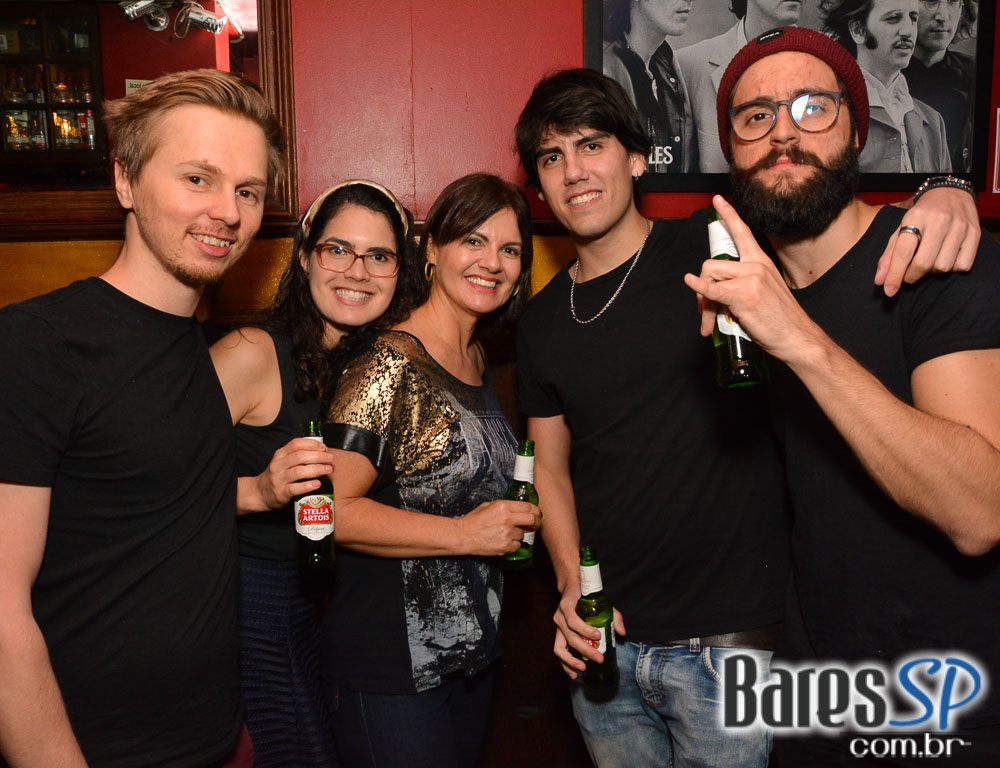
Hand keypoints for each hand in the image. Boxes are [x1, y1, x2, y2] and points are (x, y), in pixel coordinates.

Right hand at [253, 437, 332, 510]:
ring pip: (299, 471)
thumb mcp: (283, 462)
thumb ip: (298, 456)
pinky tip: (318, 484)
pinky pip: (295, 488)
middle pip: (300, 456)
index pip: (296, 444)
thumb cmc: (279, 476)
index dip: (312, 444)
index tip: (324, 448)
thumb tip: (322, 451)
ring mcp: (278, 479)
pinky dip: (308, 485)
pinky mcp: (281, 493)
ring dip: (317, 469)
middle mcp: (278, 465)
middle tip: (331, 459)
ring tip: (328, 470)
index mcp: (280, 455)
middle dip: (319, 456)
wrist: (260, 494)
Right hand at [457, 499, 540, 556]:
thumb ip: (506, 506)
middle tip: (535, 525)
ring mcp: (507, 534)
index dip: (536, 511)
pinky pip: (517, 545)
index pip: (529, 507)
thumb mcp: (489, 505)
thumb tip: (521, 509)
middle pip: (533, 520)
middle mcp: (507, 519)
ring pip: (523, 534)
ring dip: (519, 534)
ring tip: (506, 533)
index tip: (537, 514)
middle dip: (537, 522)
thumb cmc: (474, 520)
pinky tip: (504, 541)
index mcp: (503, 506)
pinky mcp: (506, 546)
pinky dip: (513, 544)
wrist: (463, 536)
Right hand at [552, 585, 626, 678]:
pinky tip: (574, 674)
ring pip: (559, 648)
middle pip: (570, 637)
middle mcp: (559, 618)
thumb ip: (613, 615)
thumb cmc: (587, 596)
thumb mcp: (601, 601)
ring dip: (570, 661)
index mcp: (567, 606)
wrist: (571, 590)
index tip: (598, 636)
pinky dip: (566, 664)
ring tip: (583, 669)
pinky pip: (559, 653)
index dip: (585, 630)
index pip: (573, 620)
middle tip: (599, 659)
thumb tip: (621, 632)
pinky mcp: (558, 636)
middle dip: (585, 650)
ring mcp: (557, 628)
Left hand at [683, 196, 823, 362]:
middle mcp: (756, 266)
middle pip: (711, 265)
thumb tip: (717, 291)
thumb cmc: (780, 320)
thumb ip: (743, 284)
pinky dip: (699, 288)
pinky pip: (712, 289)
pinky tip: (691, 282)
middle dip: (702, 288)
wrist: (797, 337)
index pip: (743, 232)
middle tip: (706, 311)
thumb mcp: (763, 292)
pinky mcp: (743, 295)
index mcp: (761, 262)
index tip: (718, 199)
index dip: (729, 214)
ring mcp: (750, 279)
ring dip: (703, 302)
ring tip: (710, 321)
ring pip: (709, 277)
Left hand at [876, 186, 979, 296]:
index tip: (889, 291)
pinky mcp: (974, 234)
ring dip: (932, 271)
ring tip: (929, 259)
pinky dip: (952, 268)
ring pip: (943, 267)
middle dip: (912, 276)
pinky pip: (962, 265)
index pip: (903, 252)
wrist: (950, 193)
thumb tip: (879, 281)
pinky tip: (946, 256)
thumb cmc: (921, 215)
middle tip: (909, 274)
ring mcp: (959, 226)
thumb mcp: (901, 229)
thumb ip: (889, 255)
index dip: (894, 275)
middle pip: (923, 263)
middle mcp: (939, 220)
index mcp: (916, 217)